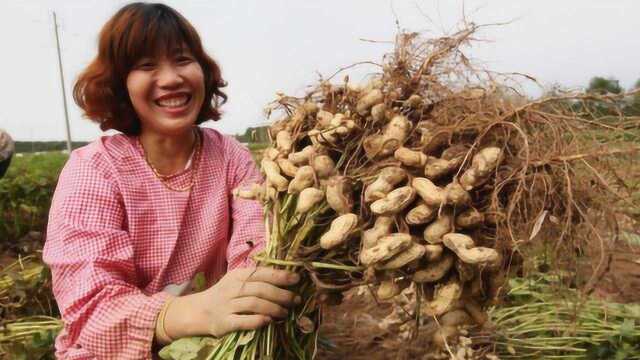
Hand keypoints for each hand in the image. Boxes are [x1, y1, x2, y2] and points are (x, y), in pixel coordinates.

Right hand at [163, 267, 299, 339]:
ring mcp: (227, 305)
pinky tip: (269, 321)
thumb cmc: (224, 295)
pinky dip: (258, 321)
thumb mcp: (236, 281)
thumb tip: (285, 277)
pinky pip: (243, 321)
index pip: (262, 273)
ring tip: (285, 313)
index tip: (297, 279)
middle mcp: (232, 288)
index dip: (281, 275)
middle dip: (282, 294)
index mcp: (237, 275)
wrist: (198, 312)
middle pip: (261, 289)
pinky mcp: (224, 322)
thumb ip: (256, 278)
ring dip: (274, 308)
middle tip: (296, 299)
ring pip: (254, 304)